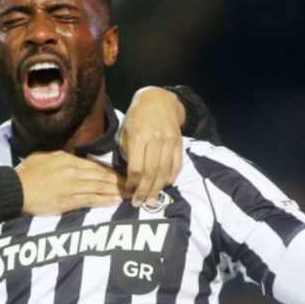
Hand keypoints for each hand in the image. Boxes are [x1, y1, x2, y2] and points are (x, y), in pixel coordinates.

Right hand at [15, 151, 129, 214]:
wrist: (15, 189)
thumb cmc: (28, 172)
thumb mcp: (46, 156)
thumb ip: (63, 156)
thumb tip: (77, 159)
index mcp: (68, 159)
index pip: (96, 165)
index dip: (111, 171)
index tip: (123, 175)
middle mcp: (72, 172)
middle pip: (101, 177)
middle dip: (119, 181)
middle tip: (134, 185)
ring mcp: (70, 188)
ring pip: (98, 188)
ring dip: (115, 191)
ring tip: (129, 194)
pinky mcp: (66, 202)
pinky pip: (89, 200)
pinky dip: (103, 201)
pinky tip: (114, 202)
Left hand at [120, 86, 184, 206]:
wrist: (157, 100)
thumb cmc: (136, 117)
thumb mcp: (125, 131)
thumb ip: (128, 151)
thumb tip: (130, 175)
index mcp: (138, 137)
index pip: (136, 168)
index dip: (133, 183)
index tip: (129, 191)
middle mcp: (155, 139)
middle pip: (151, 173)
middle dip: (145, 191)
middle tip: (139, 203)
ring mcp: (169, 141)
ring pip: (165, 171)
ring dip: (158, 189)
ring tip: (152, 200)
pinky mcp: (179, 142)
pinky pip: (177, 165)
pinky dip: (171, 178)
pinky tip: (164, 186)